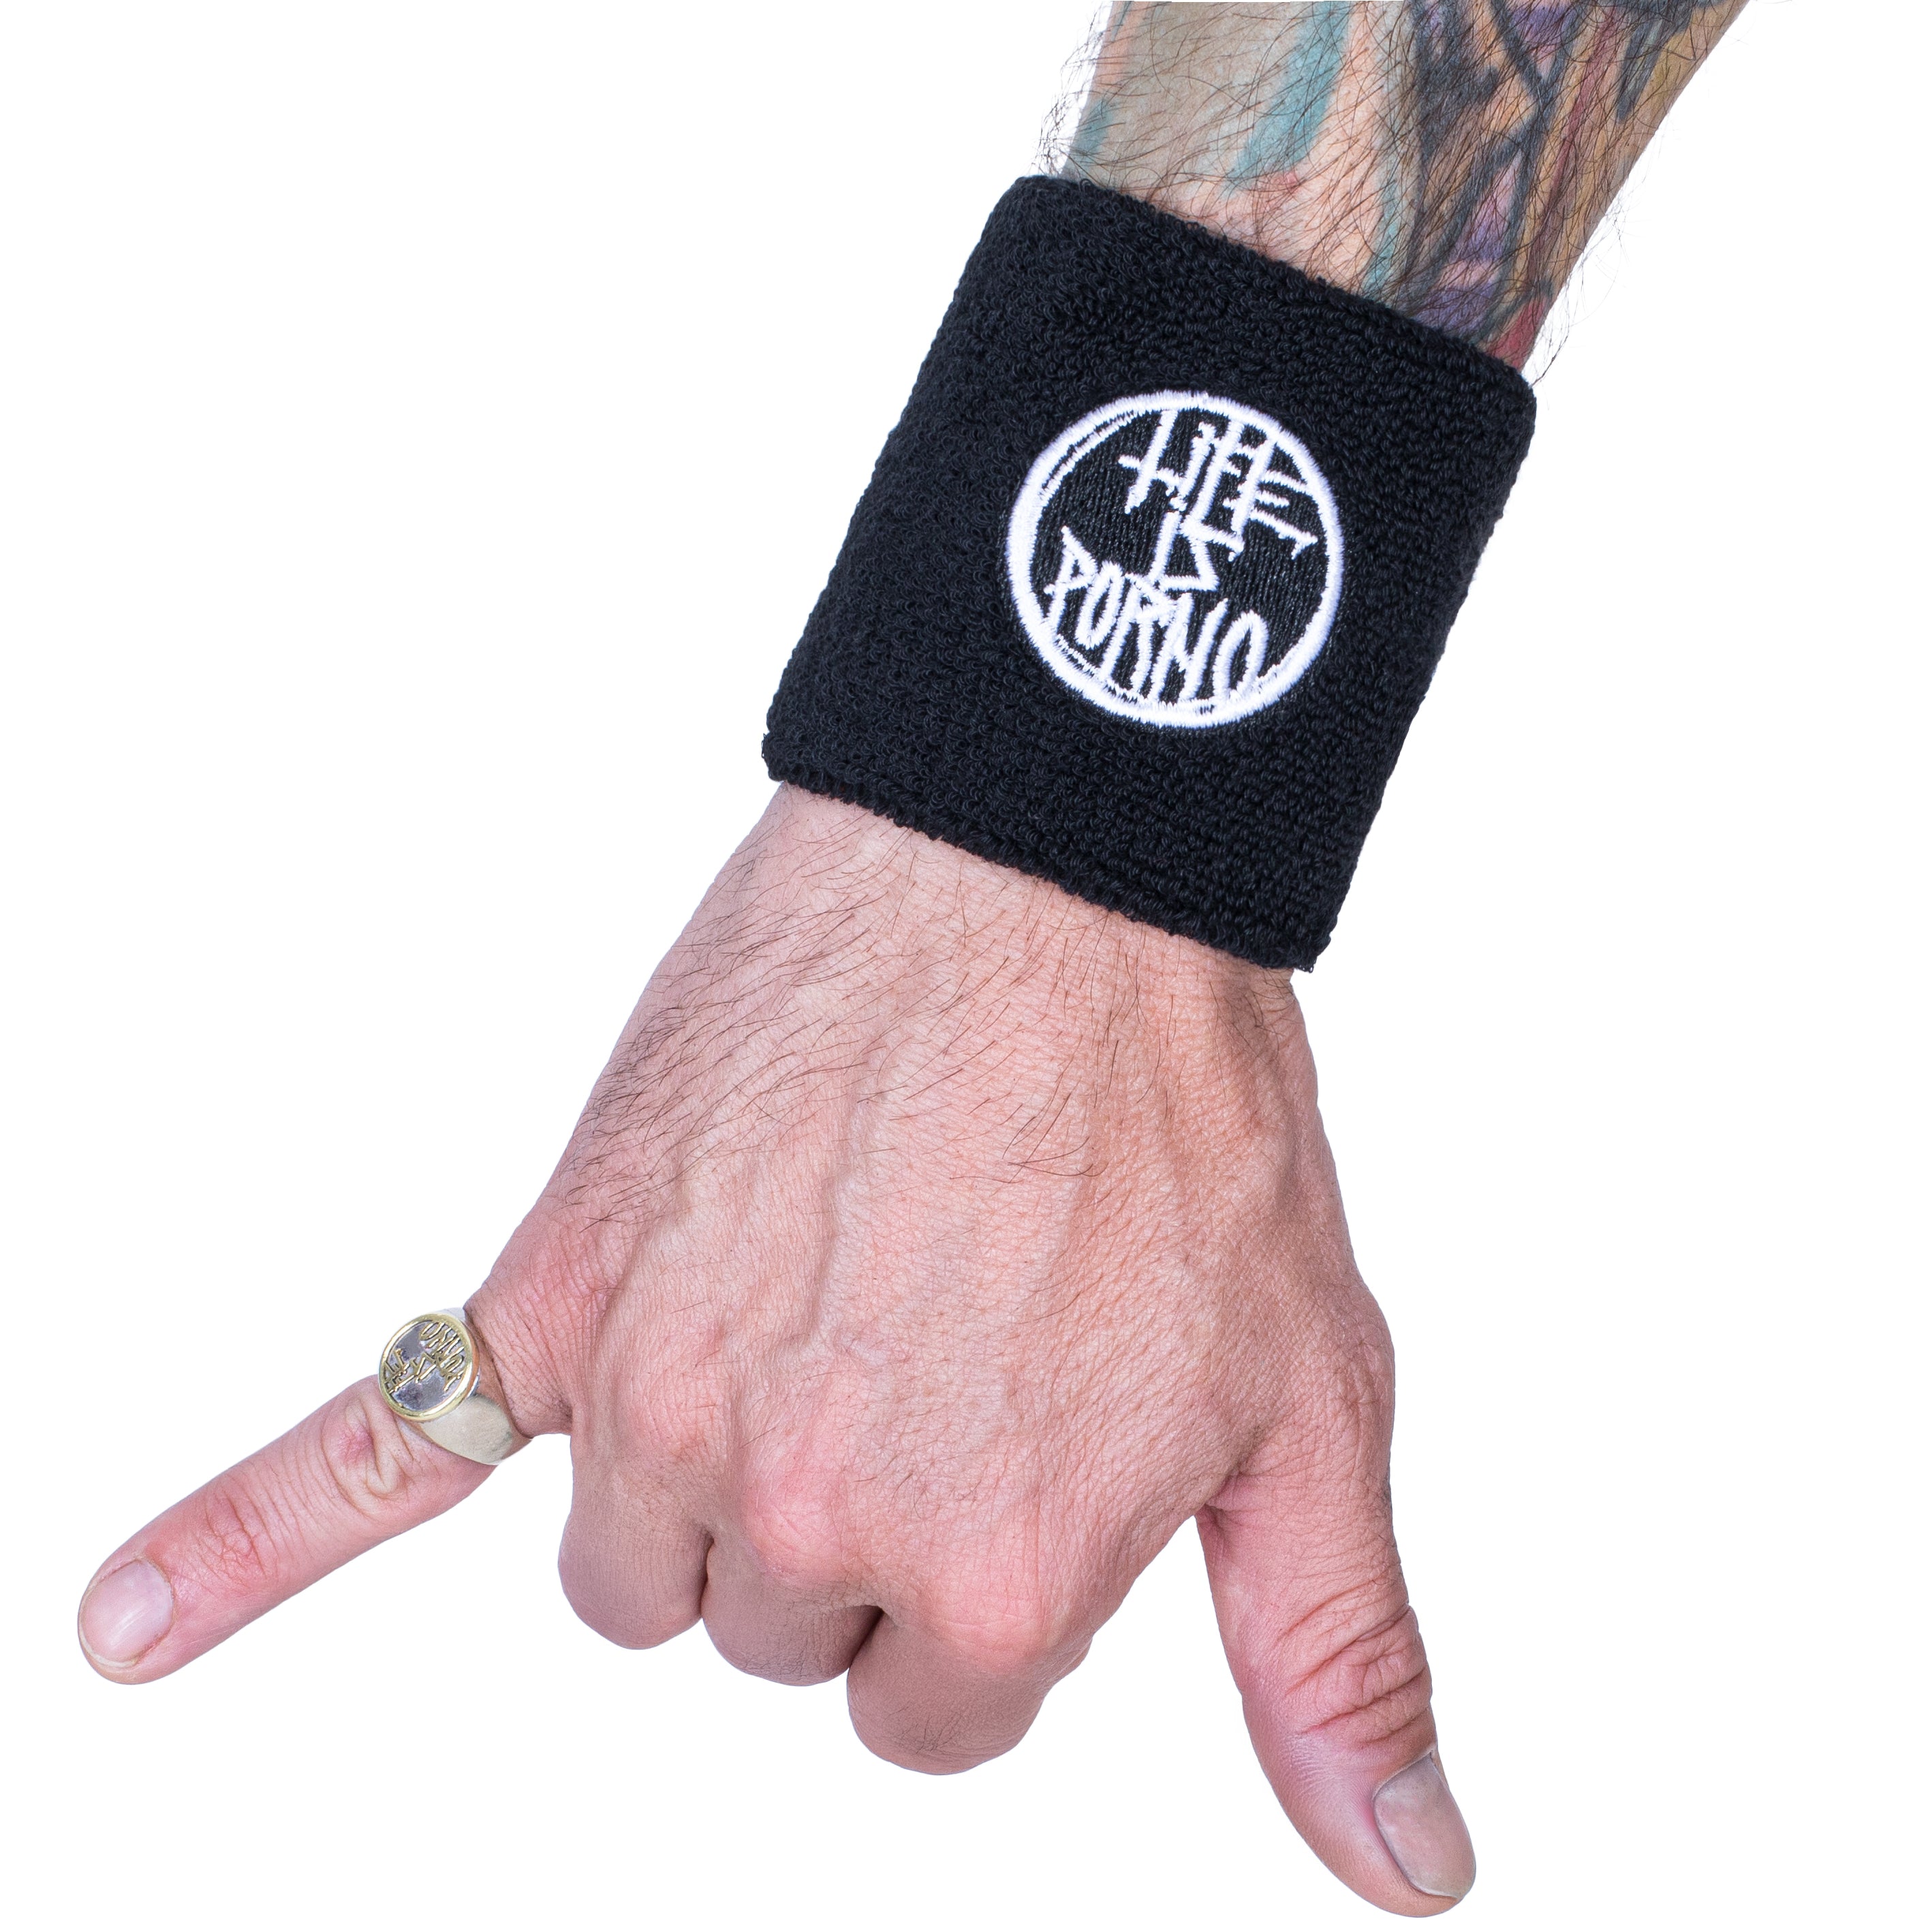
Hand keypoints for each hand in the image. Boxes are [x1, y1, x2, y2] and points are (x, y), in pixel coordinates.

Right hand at [77, 785, 1474, 1913]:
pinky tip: (125, 1628)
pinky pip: (372, 1445)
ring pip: (646, 1568)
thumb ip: (1332, 1651)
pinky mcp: (564, 1285)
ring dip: (717, 1478)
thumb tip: (1411, 1863)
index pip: (937, 1719)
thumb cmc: (1184, 1121)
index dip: (993, 1579)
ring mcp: (666, 1397)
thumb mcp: (1309, 1400)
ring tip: (817, 1295)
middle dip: (860, 1524)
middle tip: (934, 1327)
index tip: (1021, 1428)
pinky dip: (244, 1541)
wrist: (1047, 878)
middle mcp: (807, 1511)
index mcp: (993, 1571)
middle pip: (781, 1634)